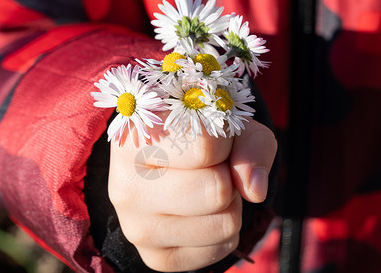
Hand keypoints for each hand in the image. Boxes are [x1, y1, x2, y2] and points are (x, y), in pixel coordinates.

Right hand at [108, 117, 276, 271]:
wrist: (167, 164)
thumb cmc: (198, 136)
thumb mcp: (229, 122)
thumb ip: (249, 143)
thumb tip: (254, 190)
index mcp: (135, 139)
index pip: (207, 147)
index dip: (225, 141)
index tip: (211, 136)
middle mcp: (126, 185)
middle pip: (215, 191)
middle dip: (229, 177)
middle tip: (213, 168)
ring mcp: (136, 227)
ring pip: (223, 225)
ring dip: (229, 206)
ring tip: (206, 188)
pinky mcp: (154, 257)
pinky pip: (218, 250)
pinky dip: (223, 231)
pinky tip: (200, 212)